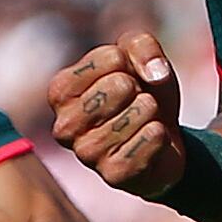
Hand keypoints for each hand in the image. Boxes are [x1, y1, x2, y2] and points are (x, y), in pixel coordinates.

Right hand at [49, 33, 189, 200]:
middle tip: (136, 105)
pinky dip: (161, 134)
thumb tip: (155, 74)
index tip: (126, 79)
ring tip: (143, 123)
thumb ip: (142, 46)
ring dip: (152, 113)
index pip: (111, 59)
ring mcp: (86, 154)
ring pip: (140, 111)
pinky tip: (151, 141)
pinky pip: (153, 137)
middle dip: (141, 90)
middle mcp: (64, 126)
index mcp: (60, 92)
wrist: (160, 141)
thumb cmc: (139, 95)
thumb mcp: (139, 58)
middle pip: (121, 84)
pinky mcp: (114, 175)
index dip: (130, 64)